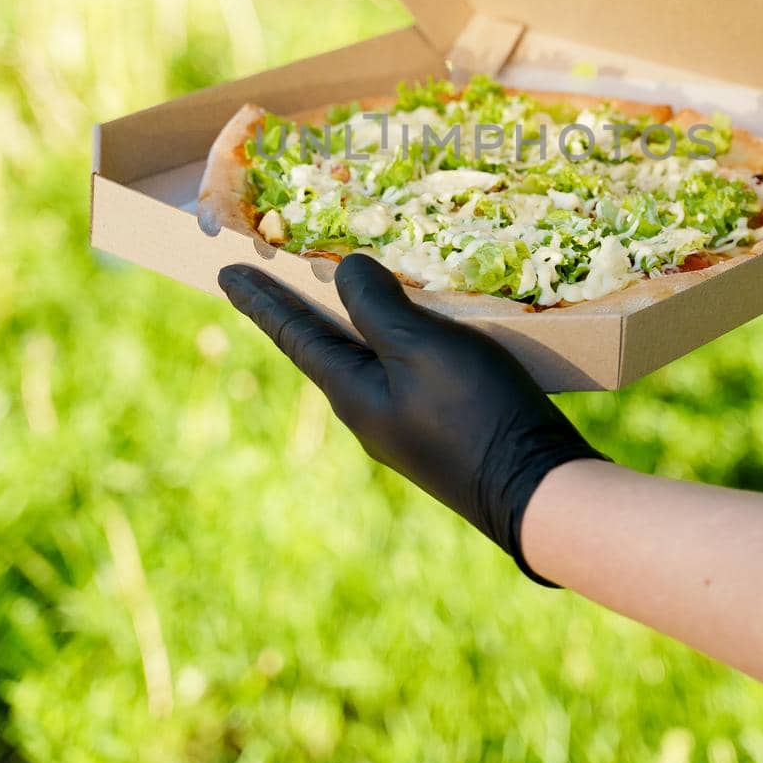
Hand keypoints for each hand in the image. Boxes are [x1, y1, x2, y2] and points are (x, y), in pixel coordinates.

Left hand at [218, 256, 606, 581]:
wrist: (537, 490)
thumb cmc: (474, 411)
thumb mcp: (422, 347)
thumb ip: (376, 306)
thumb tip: (343, 273)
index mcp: (352, 392)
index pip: (296, 334)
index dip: (263, 300)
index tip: (225, 275)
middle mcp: (369, 412)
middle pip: (324, 348)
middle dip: (299, 311)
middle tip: (270, 278)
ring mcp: (405, 425)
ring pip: (365, 360)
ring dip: (348, 324)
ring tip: (337, 295)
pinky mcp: (441, 429)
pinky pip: (402, 371)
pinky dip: (391, 340)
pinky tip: (413, 331)